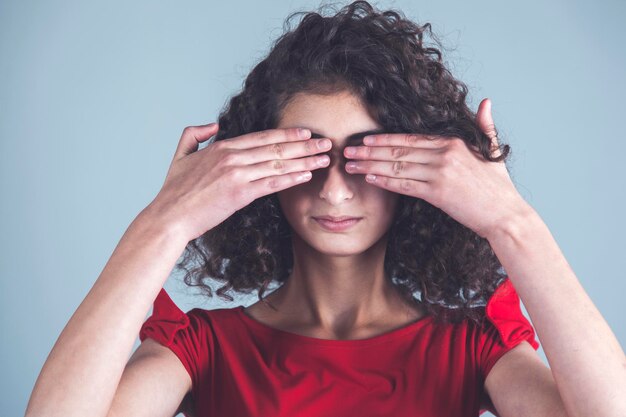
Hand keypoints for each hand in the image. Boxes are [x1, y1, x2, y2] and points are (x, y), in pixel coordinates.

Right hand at [146, 123, 332, 241]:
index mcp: (222, 147)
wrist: (170, 216)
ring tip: (324, 159)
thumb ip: (195, 135)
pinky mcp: (240, 194)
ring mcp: (237, 174)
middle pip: (276, 148)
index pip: (261, 137)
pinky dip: (291, 178)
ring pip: (278, 164)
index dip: (286, 134)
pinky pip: (271, 183)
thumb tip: (213, 125)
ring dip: (305, 161)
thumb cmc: (174, 191)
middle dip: (305, 145)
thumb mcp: (180, 155)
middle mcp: (232, 157)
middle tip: (326, 142)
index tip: (305, 133)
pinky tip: (306, 175)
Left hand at [342, 98, 528, 238]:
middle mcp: (444, 155)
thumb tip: (486, 101)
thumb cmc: (498, 186)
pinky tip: (369, 179)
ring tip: (350, 164)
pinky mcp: (437, 193)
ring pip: (397, 167)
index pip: (411, 139)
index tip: (366, 138)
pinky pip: (405, 185)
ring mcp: (440, 174)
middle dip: (369, 150)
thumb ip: (485, 126)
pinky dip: (385, 182)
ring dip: (370, 165)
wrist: (505, 215)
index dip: (386, 139)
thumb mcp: (492, 150)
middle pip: (398, 151)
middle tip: (348, 149)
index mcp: (453, 143)